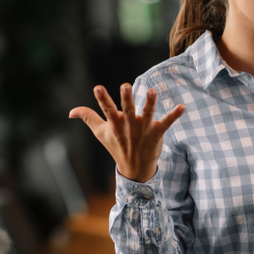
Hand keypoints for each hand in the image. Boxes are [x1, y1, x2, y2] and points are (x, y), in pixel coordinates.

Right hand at [69, 84, 185, 182]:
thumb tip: (71, 112)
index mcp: (115, 124)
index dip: (102, 99)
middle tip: (125, 85)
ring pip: (147, 114)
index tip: (97, 87)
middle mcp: (129, 126)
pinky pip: (167, 123)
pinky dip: (175, 115)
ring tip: (152, 91)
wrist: (135, 168)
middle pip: (128, 110)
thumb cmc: (117, 146)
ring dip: (150, 103)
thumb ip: (88, 117)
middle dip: (126, 99)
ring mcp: (144, 130)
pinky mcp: (157, 133)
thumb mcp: (101, 132)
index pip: (107, 110)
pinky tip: (183, 107)